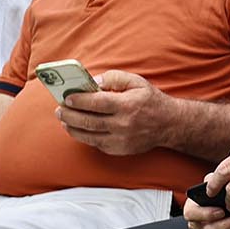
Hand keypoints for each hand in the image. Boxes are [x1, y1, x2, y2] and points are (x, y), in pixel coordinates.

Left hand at [57, 70, 172, 155]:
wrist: (169, 124)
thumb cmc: (150, 100)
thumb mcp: (136, 82)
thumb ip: (113, 78)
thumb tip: (92, 83)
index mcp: (127, 105)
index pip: (96, 102)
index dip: (78, 100)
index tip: (66, 98)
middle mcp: (123, 124)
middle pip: (88, 120)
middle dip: (69, 115)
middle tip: (59, 110)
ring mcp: (121, 140)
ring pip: (88, 135)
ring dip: (72, 127)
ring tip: (64, 120)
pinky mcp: (119, 150)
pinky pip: (96, 144)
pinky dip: (84, 136)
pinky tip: (79, 129)